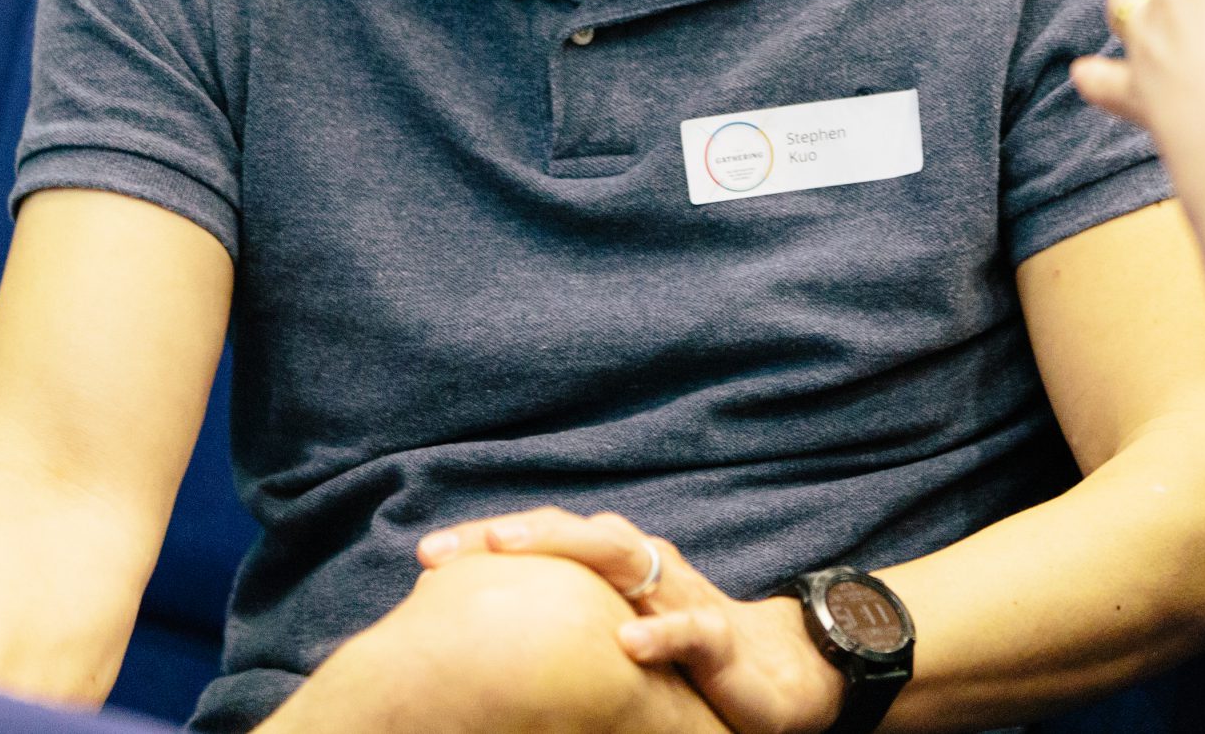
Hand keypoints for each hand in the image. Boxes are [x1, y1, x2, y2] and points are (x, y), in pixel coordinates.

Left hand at [418, 509, 843, 733]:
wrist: (777, 672)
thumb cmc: (682, 650)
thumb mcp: (617, 632)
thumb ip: (568, 622)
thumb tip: (484, 640)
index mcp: (616, 567)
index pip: (548, 541)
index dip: (489, 540)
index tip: (427, 555)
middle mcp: (643, 567)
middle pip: (572, 534)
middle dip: (509, 533)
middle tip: (443, 549)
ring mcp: (679, 595)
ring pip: (624, 556)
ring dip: (570, 549)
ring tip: (511, 550)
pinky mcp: (717, 635)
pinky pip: (688, 628)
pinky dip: (659, 633)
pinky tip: (628, 644)